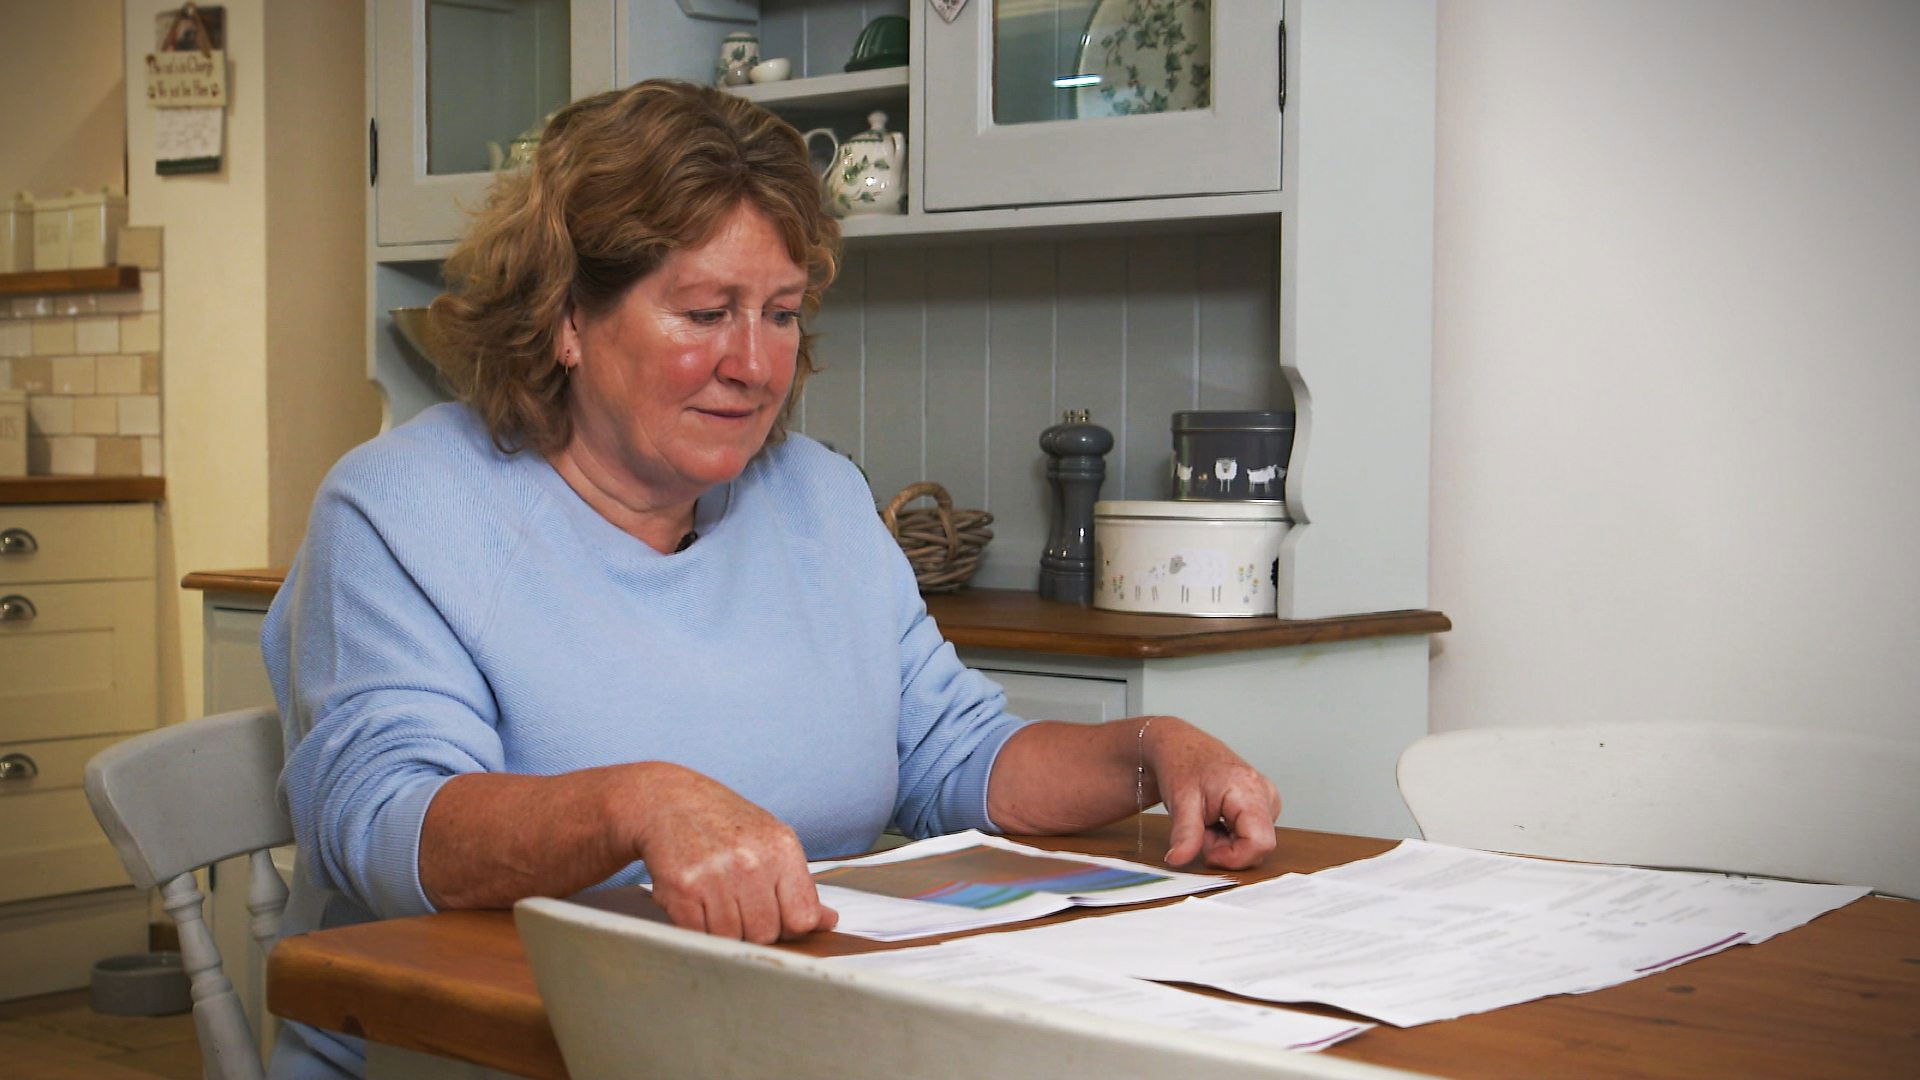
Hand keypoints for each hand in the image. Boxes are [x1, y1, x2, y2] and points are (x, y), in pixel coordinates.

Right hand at [620, 764, 837, 943]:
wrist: (668, 802)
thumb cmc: (724, 823)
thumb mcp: (772, 841)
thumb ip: (800, 885)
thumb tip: (828, 922)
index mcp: (781, 848)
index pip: (803, 917)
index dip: (791, 927)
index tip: (779, 918)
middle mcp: (751, 861)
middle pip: (767, 934)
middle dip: (755, 928)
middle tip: (740, 904)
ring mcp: (715, 876)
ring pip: (733, 939)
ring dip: (725, 930)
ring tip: (717, 900)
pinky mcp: (682, 889)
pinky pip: (700, 935)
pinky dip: (698, 929)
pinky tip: (697, 904)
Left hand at [1143, 718, 1280, 869]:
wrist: (1182, 746)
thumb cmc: (1183, 766)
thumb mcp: (1180, 802)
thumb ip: (1184, 835)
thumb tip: (1178, 860)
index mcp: (1250, 791)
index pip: (1260, 844)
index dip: (1233, 857)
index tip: (1207, 851)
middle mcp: (1266, 794)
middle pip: (1257, 846)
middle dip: (1226, 848)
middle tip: (1202, 828)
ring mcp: (1267, 799)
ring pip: (1254, 843)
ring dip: (1227, 842)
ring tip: (1207, 821)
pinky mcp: (1263, 805)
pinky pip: (1252, 835)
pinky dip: (1231, 836)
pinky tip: (1217, 819)